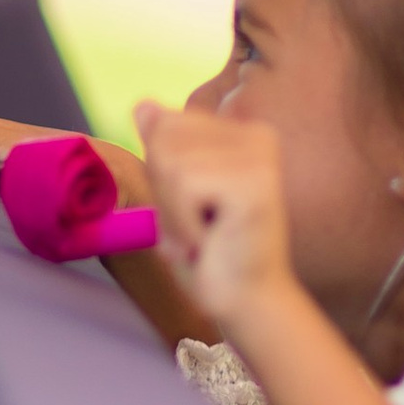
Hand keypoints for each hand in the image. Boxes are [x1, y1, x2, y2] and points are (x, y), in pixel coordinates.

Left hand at [136, 99, 398, 404]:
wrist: (245, 301)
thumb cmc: (210, 252)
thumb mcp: (177, 192)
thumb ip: (164, 146)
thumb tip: (142, 103)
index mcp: (244, 132)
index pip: (166, 123)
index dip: (162, 176)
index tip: (194, 210)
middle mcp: (259, 135)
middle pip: (165, 138)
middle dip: (165, 193)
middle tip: (197, 228)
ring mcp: (260, 157)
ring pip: (170, 163)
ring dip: (174, 214)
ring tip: (203, 237)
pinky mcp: (255, 183)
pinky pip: (184, 186)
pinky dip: (184, 224)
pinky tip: (210, 242)